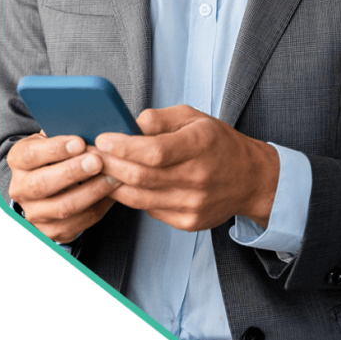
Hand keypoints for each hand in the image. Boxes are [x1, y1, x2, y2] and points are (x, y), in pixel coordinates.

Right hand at [7, 132, 120, 243]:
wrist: (53, 181)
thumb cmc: (58, 153)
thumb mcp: (55, 137)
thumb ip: (67, 132)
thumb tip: (91, 126)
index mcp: (18, 160)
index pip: (30, 155)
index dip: (54, 149)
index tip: (80, 142)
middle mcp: (20, 189)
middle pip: (42, 184)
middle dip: (73, 172)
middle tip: (97, 162)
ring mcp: (34, 213)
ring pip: (62, 207)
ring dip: (91, 192)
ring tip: (113, 177)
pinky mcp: (51, 231)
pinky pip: (77, 223)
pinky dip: (98, 207)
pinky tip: (112, 193)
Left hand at [94, 105, 279, 231]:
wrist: (250, 179)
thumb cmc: (218, 143)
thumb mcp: (193, 117)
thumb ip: (159, 118)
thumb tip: (127, 125)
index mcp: (201, 145)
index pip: (154, 152)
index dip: (123, 147)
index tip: (102, 140)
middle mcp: (198, 178)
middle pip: (141, 177)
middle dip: (109, 165)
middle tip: (90, 155)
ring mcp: (193, 204)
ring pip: (139, 198)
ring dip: (113, 184)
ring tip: (99, 170)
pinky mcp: (188, 222)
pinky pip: (149, 211)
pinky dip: (132, 197)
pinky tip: (125, 184)